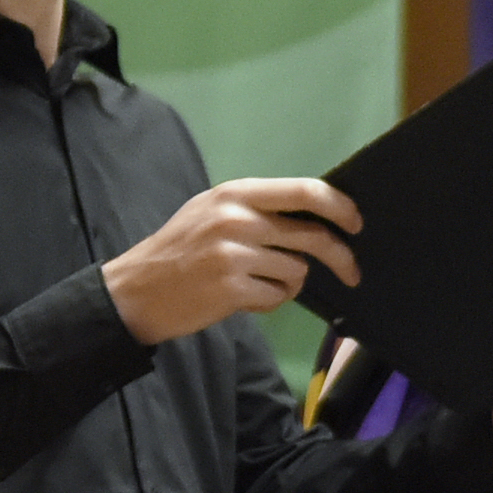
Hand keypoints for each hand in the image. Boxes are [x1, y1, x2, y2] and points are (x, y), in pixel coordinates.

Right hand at [104, 177, 360, 343]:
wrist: (136, 290)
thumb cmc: (180, 250)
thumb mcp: (212, 212)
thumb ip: (259, 209)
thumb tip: (316, 216)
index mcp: (235, 194)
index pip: (304, 191)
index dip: (340, 207)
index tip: (356, 224)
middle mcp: (236, 219)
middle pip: (313, 236)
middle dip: (341, 258)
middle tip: (353, 273)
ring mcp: (234, 255)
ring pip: (297, 271)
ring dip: (286, 283)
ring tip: (254, 282)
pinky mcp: (232, 290)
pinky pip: (278, 297)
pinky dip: (270, 302)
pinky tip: (243, 298)